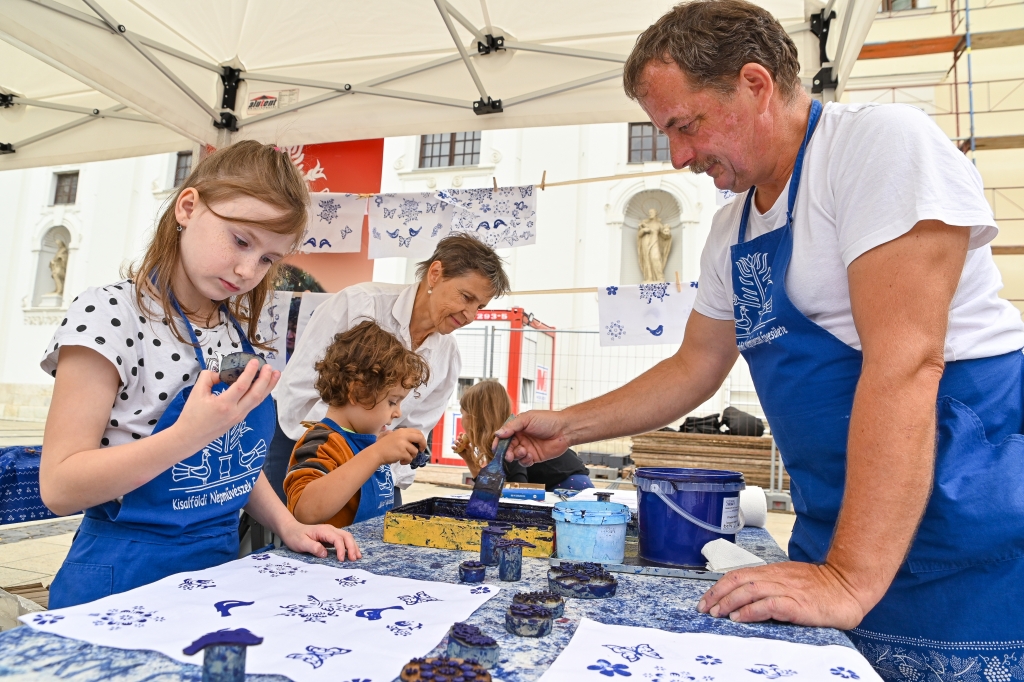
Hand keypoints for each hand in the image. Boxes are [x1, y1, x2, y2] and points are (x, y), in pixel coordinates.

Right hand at [175, 360, 279, 446]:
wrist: (190, 436)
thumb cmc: (192, 415)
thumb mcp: (196, 392)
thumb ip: (208, 377)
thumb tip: (220, 372)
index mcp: (223, 405)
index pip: (242, 386)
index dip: (250, 373)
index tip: (255, 361)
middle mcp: (235, 412)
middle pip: (256, 394)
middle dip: (265, 379)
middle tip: (269, 366)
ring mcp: (239, 417)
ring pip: (258, 400)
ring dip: (268, 386)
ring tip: (276, 374)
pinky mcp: (240, 418)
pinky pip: (254, 404)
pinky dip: (261, 393)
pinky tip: (265, 385)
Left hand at [278, 518, 362, 560]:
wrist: (291, 530)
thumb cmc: (295, 537)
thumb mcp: (301, 543)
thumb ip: (313, 547)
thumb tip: (325, 553)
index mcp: (323, 531)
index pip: (337, 539)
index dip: (341, 549)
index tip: (341, 560)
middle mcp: (330, 529)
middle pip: (346, 536)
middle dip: (352, 547)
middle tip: (354, 559)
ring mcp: (331, 532)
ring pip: (347, 537)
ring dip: (353, 546)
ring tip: (357, 557)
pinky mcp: (331, 536)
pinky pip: (343, 540)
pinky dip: (350, 546)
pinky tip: (352, 553)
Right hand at [374, 428, 425, 465]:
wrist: (376, 453)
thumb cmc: (384, 446)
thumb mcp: (394, 436)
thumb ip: (404, 437)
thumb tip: (416, 442)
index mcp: (402, 431)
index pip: (417, 432)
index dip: (421, 438)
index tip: (421, 444)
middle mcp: (403, 436)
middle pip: (420, 438)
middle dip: (423, 445)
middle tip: (420, 451)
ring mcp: (403, 444)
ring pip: (414, 451)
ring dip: (411, 456)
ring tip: (403, 458)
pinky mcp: (402, 452)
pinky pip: (409, 458)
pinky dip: (406, 461)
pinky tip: (400, 461)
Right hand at [494, 411, 571, 465]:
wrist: (564, 430)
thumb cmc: (548, 420)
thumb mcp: (527, 419)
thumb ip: (511, 426)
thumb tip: (498, 433)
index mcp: (517, 428)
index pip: (503, 436)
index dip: (499, 442)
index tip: (496, 448)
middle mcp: (521, 438)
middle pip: (507, 448)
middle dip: (506, 452)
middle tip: (508, 455)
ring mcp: (527, 448)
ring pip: (515, 456)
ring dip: (516, 455)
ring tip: (524, 451)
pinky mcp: (534, 457)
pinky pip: (524, 462)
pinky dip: (525, 460)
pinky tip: (530, 455)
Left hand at [697, 561, 867, 628]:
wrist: (850, 585)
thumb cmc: (823, 588)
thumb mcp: (791, 582)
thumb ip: (771, 587)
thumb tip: (746, 600)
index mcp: (773, 572)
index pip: (739, 575)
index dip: (719, 587)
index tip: (706, 599)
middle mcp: (777, 577)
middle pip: (739, 581)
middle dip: (718, 595)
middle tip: (705, 609)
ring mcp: (787, 589)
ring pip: (749, 591)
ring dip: (729, 602)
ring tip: (718, 613)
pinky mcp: (798, 604)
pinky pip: (769, 604)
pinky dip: (751, 611)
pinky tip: (740, 618)